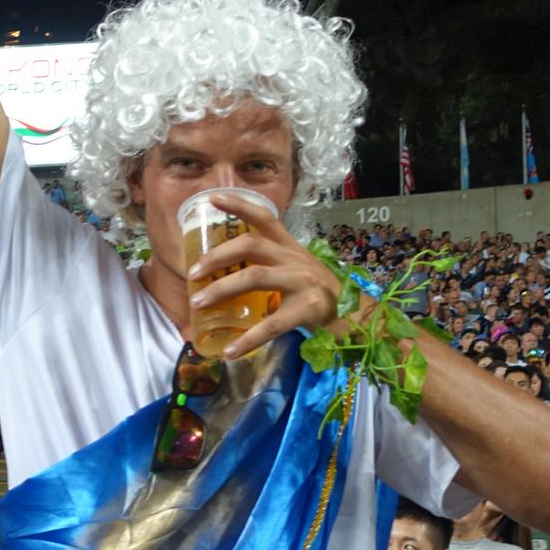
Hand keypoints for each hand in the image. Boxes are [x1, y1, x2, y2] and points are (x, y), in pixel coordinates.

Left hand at [186, 193, 344, 359]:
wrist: (356, 318)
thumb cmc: (319, 295)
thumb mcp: (297, 271)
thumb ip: (270, 268)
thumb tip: (225, 278)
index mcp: (290, 248)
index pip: (265, 217)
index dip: (239, 205)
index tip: (213, 198)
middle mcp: (295, 259)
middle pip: (251, 245)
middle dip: (217, 256)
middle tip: (193, 273)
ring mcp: (302, 282)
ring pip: (254, 277)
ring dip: (221, 289)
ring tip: (198, 304)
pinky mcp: (307, 309)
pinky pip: (271, 325)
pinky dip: (247, 340)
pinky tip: (229, 352)